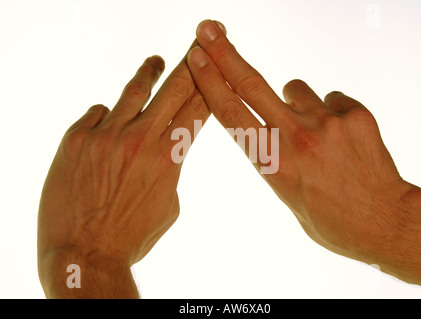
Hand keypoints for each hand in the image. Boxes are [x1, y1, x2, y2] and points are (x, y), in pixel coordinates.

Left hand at [38, 43, 209, 297]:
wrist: (83, 254)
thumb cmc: (130, 237)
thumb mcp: (167, 205)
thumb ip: (169, 170)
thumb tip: (164, 151)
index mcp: (168, 158)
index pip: (196, 110)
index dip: (207, 88)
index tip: (213, 72)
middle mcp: (140, 139)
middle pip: (173, 89)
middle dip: (188, 67)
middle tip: (194, 50)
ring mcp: (106, 135)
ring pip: (133, 90)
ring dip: (148, 72)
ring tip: (155, 61)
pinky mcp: (76, 138)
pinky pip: (96, 112)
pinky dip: (106, 115)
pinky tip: (108, 121)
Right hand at [187, 20, 420, 294]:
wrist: (384, 221)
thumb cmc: (330, 218)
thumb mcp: (286, 194)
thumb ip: (275, 156)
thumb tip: (275, 124)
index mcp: (272, 162)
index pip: (231, 114)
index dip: (210, 81)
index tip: (197, 57)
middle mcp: (294, 137)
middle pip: (251, 83)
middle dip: (225, 52)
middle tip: (208, 29)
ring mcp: (325, 122)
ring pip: (296, 89)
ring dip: (296, 101)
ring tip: (315, 132)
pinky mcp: (353, 114)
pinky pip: (331, 98)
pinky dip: (330, 111)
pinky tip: (341, 135)